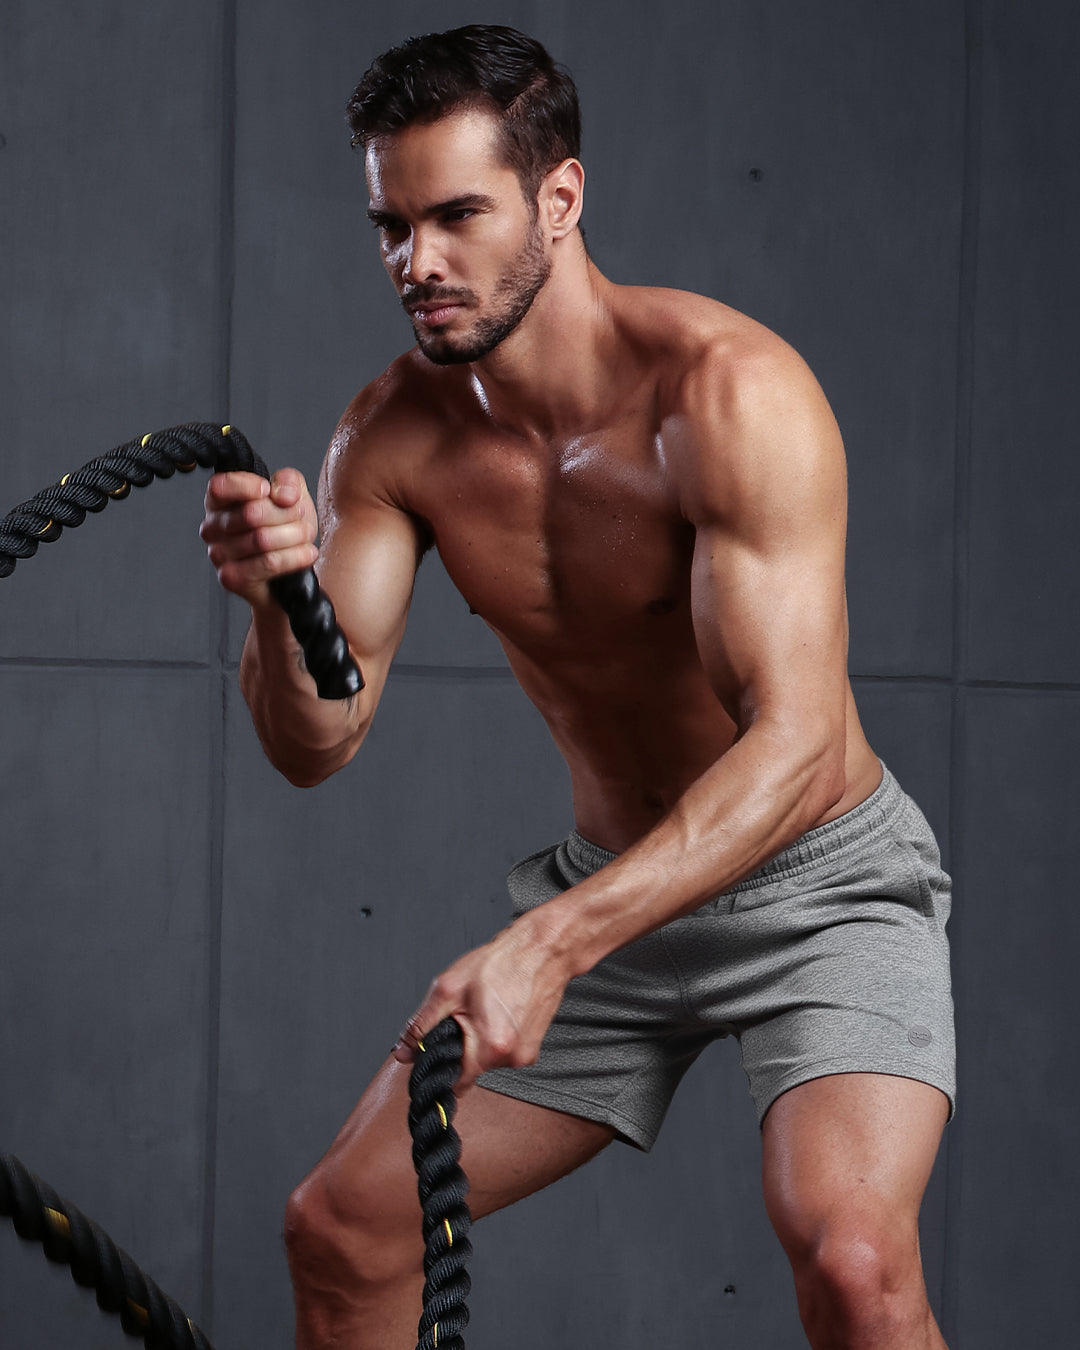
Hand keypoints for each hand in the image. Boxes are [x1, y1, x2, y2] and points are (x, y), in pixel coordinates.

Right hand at [200, 468, 318, 605]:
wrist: (289, 571)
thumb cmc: (283, 528)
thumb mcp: (291, 495)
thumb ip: (288, 482)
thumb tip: (284, 495)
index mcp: (218, 501)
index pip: (220, 486)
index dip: (248, 486)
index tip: (268, 490)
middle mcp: (212, 527)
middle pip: (251, 513)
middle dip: (286, 513)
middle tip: (300, 515)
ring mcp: (218, 554)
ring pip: (262, 539)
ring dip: (294, 535)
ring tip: (306, 534)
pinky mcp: (232, 578)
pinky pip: (268, 563)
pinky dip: (294, 557)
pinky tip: (306, 552)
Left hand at [393, 914, 573, 1087]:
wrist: (543, 950)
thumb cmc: (502, 963)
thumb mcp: (448, 988)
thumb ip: (421, 1025)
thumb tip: (404, 1051)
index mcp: (490, 1046)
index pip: (456, 1085)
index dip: (441, 1070)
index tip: (439, 1054)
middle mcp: (511, 1057)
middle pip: (471, 1069)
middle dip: (462, 1046)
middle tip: (466, 1015)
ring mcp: (526, 1054)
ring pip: (487, 1059)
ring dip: (480, 1040)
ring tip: (486, 1008)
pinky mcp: (533, 1048)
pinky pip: (504, 1051)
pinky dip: (497, 1036)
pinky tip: (501, 1012)